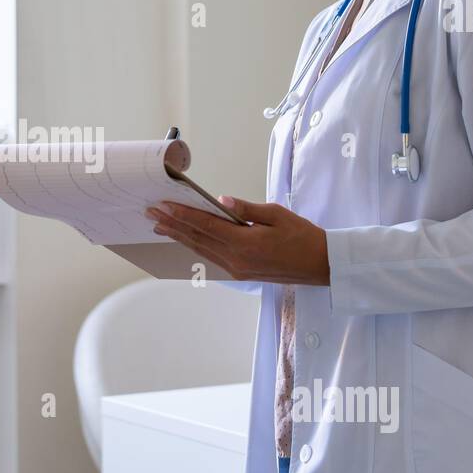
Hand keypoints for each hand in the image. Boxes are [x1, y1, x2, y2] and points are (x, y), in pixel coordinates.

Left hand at [143, 197, 330, 285]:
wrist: (321, 265)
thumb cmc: (303, 236)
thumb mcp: (276, 215)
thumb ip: (246, 209)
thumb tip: (222, 200)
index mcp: (246, 242)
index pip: (206, 226)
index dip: (182, 215)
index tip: (163, 206)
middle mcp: (237, 259)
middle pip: (197, 239)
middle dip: (172, 225)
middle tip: (151, 214)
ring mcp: (237, 269)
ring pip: (201, 250)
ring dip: (179, 237)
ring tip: (160, 226)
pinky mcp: (241, 273)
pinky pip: (211, 258)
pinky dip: (195, 247)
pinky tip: (185, 240)